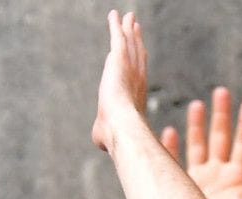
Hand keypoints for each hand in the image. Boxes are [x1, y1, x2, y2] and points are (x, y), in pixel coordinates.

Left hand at [91, 11, 149, 153]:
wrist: (120, 126)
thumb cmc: (115, 136)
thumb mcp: (108, 135)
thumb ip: (105, 134)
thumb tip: (100, 141)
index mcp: (136, 95)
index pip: (138, 74)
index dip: (139, 62)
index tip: (140, 52)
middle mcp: (136, 78)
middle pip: (137, 53)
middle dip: (136, 40)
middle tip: (135, 27)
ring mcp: (129, 66)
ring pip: (129, 43)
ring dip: (128, 29)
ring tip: (128, 18)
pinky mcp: (118, 58)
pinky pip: (117, 36)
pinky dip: (115, 25)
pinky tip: (113, 15)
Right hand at [161, 88, 241, 198]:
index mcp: (238, 176)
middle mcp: (219, 174)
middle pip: (220, 138)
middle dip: (221, 116)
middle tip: (221, 92)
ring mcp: (200, 180)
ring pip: (198, 145)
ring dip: (197, 126)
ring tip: (196, 104)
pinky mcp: (182, 188)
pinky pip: (174, 162)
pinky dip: (171, 147)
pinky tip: (168, 132)